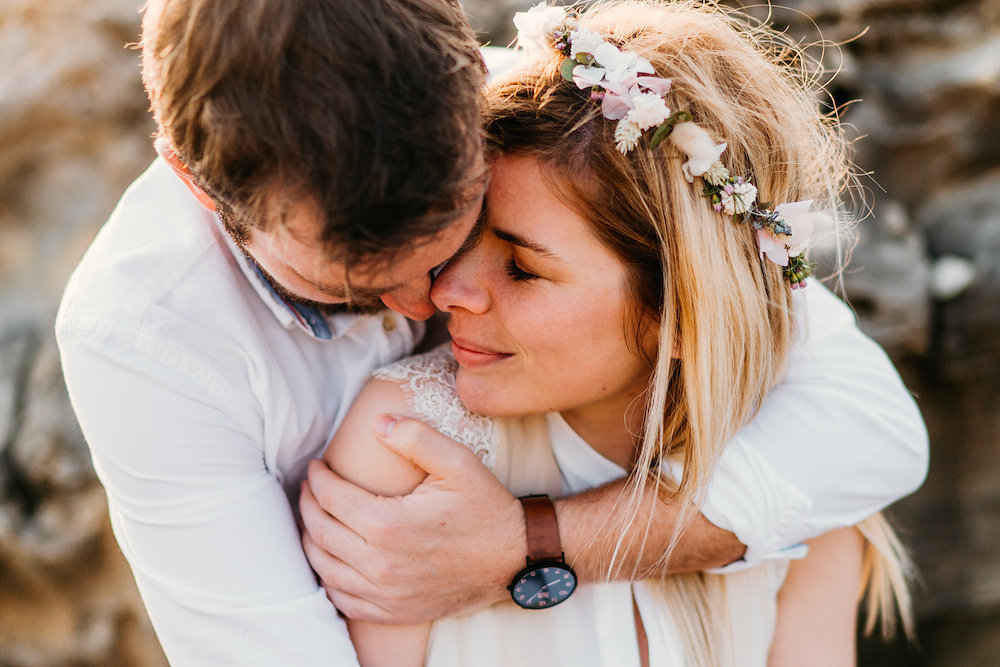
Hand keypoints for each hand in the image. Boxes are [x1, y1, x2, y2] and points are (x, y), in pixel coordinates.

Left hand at [299, 416, 523, 623]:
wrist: (514, 559)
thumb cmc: (486, 509)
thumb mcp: (458, 462)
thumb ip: (415, 437)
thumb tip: (377, 422)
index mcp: (388, 525)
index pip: (331, 498)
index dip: (317, 478)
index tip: (317, 466)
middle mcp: (380, 563)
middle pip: (321, 532)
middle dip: (307, 505)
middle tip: (308, 487)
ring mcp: (385, 592)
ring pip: (325, 568)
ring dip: (311, 541)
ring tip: (313, 519)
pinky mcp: (393, 611)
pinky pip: (344, 599)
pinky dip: (328, 579)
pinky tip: (330, 561)